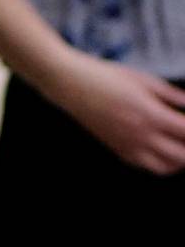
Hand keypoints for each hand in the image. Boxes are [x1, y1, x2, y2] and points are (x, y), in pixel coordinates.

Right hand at [50, 53, 184, 172]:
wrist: (73, 86)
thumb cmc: (107, 78)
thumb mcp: (147, 81)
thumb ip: (174, 96)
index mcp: (151, 115)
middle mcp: (141, 136)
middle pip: (181, 156)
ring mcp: (128, 146)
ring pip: (165, 168)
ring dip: (180, 161)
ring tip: (182, 146)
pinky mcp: (118, 150)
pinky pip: (146, 166)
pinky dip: (161, 163)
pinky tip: (165, 151)